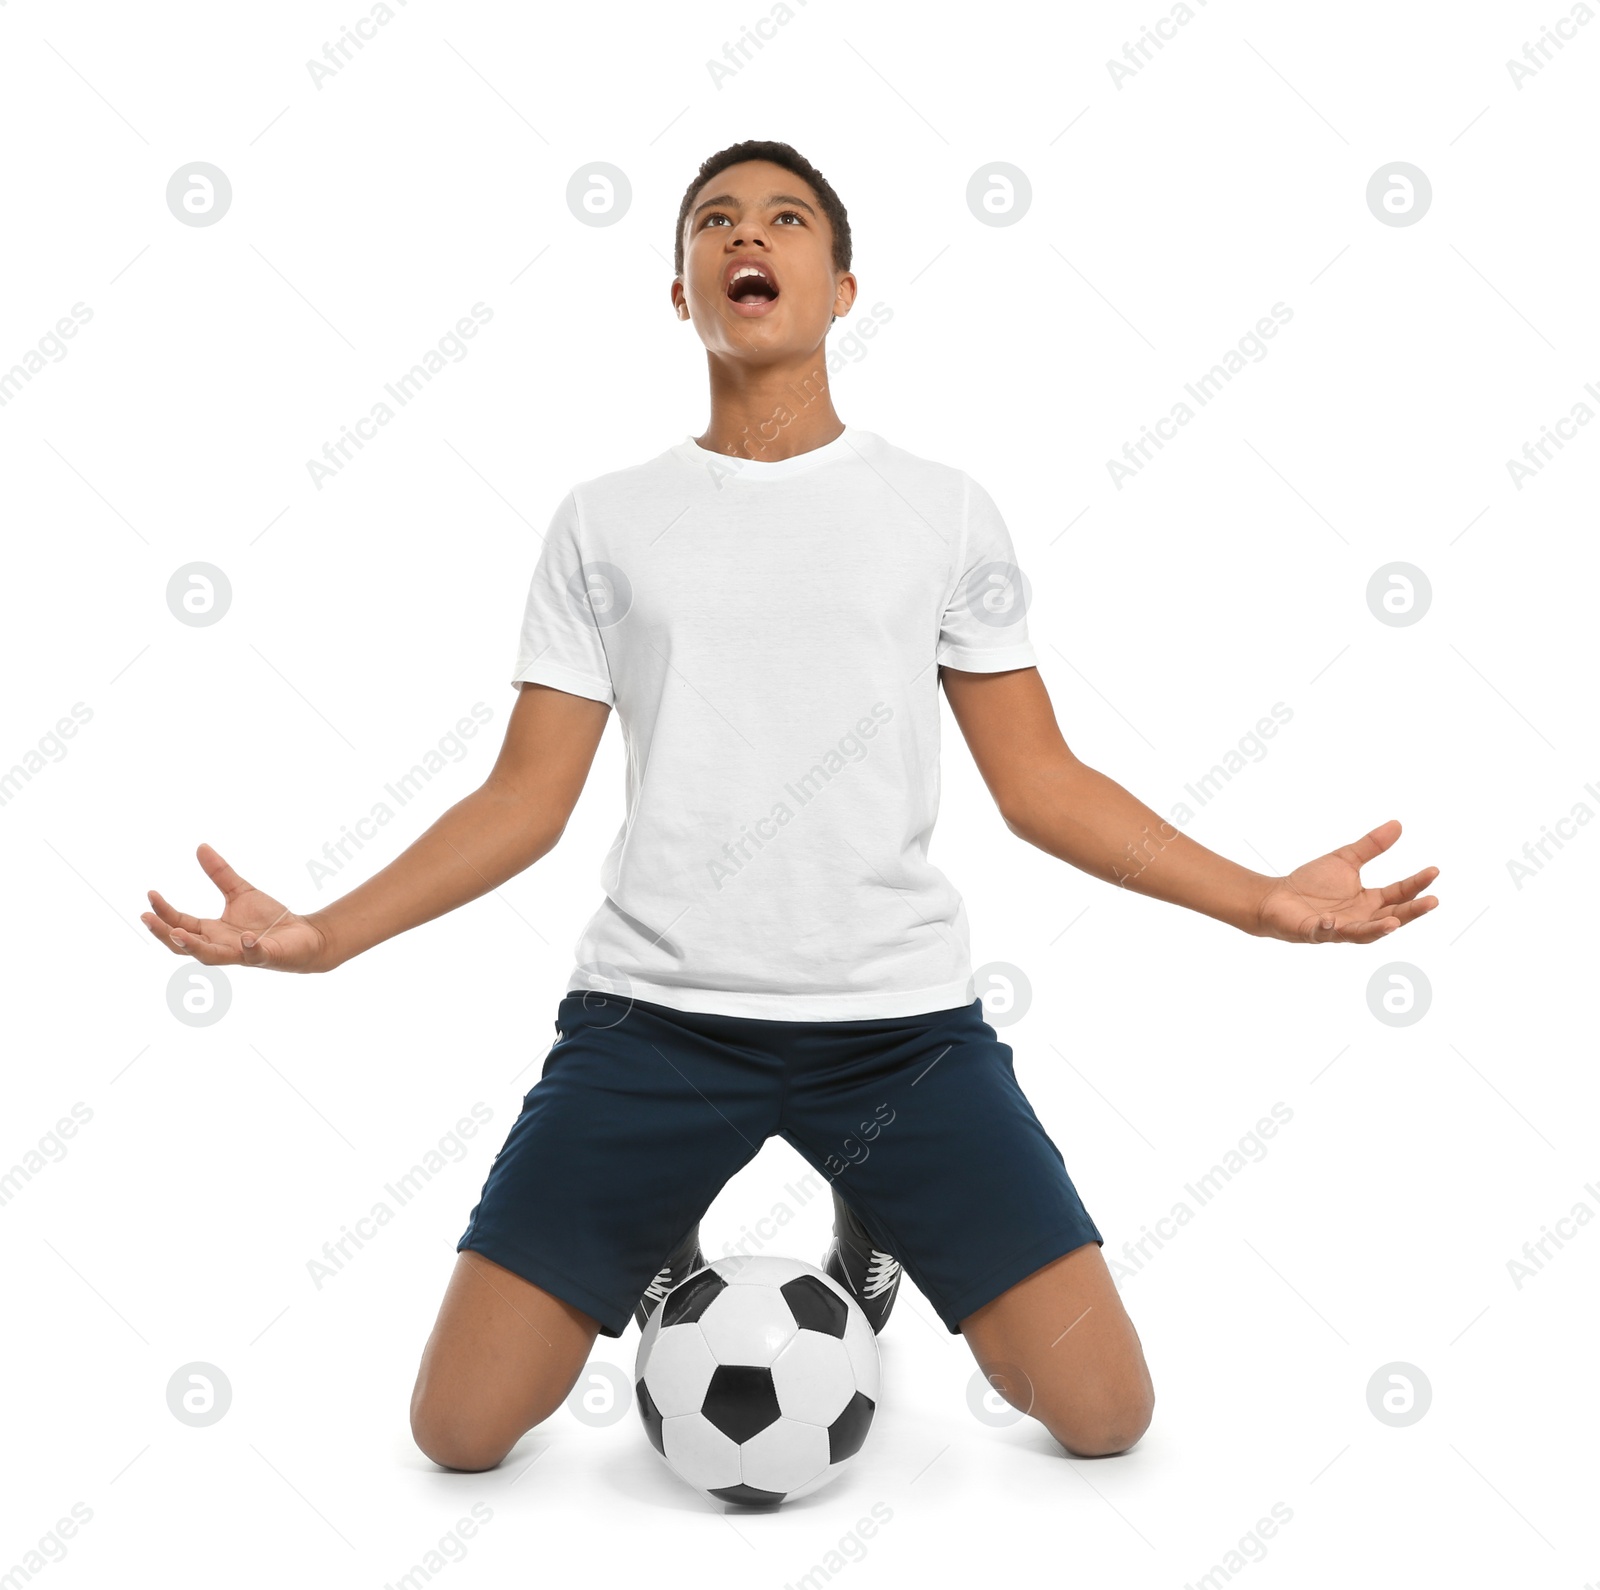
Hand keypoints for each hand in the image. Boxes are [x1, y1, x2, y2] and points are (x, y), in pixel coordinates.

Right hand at [141, 843, 331, 971]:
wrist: (305, 935)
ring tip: (178, 932)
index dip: (164, 912)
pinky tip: (246, 937)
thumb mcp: (240, 892)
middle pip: (183, 946)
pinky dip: (249, 948)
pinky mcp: (265, 956)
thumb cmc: (269, 920)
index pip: (180, 923)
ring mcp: (241, 954)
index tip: (151, 894)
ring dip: (193, 947)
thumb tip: (200, 846)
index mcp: (212, 932)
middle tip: (146, 917)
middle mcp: (221, 946)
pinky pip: (254, 955)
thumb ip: (220, 874)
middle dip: (164, 933)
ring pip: (211, 957)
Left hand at [1252, 820, 1438, 943]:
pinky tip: (1331, 920)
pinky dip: (1329, 928)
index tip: (1434, 870)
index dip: (1417, 884)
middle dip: (1412, 911)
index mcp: (1369, 902)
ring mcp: (1340, 928)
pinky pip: (1325, 933)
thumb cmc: (1311, 883)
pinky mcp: (1316, 932)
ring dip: (1379, 929)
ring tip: (1395, 922)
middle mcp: (1360, 918)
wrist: (1277, 897)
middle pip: (1392, 916)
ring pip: (1364, 933)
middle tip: (1433, 901)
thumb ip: (1370, 846)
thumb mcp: (1345, 860)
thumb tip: (1398, 824)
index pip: (1399, 894)